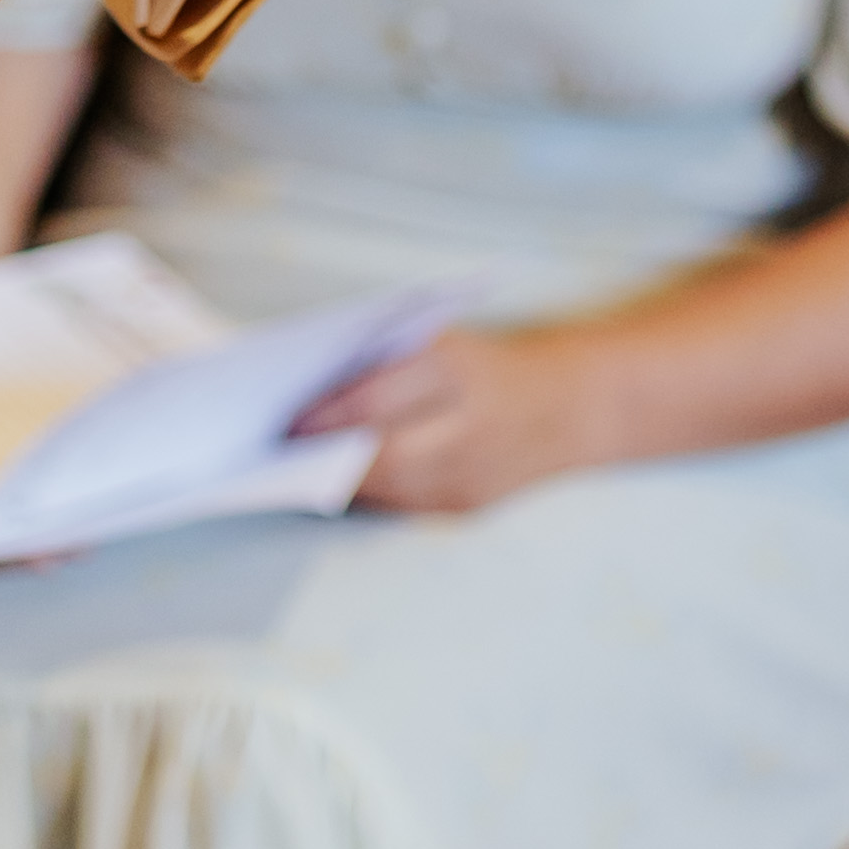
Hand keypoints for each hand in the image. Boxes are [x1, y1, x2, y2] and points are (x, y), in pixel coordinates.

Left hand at [303, 318, 600, 514]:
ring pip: (388, 488)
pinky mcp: (467, 509)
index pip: (374, 399)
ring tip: (296, 463)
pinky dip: (370, 490)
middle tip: (279, 446)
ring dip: (339, 478)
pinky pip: (406, 504)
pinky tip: (339, 477)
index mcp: (454, 371)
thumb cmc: (486, 363)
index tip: (284, 414)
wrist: (569, 407)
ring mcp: (471, 477)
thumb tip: (311, 384)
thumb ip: (383, 360)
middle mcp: (466, 429)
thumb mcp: (437, 340)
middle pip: (379, 454)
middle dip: (324, 452)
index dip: (324, 413)